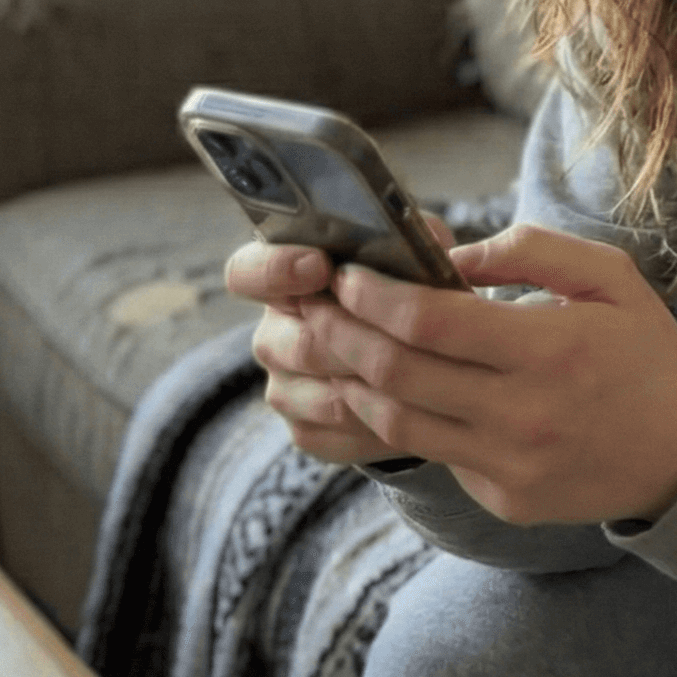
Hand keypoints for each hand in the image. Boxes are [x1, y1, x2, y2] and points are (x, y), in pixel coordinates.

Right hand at [225, 214, 456, 466]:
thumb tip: (429, 243)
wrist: (420, 362)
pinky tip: (416, 410)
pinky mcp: (305, 431)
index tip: (320, 266)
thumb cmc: (407, 293)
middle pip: (297, 345)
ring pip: (323, 396)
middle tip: (402, 335)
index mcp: (283, 278)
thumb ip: (412, 242)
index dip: (277, 269)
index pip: (247, 272)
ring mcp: (284, 387)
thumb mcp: (413, 256)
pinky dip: (381, 424)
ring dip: (377, 387)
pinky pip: (337, 435)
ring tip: (425, 376)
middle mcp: (273, 333)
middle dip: (355, 341)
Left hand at [320, 223, 676, 526]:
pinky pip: (437, 455)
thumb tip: (454, 255)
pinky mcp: (504, 498)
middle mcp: (523, 414)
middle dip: (342, 333)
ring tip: (332, 349)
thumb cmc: (644, 351)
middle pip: (398, 373)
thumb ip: (532, 250)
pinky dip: (405, 421)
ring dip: (353, 382)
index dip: (374, 296)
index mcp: (548, 349)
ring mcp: (510, 465)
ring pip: (399, 424)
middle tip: (317, 305)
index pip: (430, 321)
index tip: (348, 273)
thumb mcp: (610, 277)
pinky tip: (388, 392)